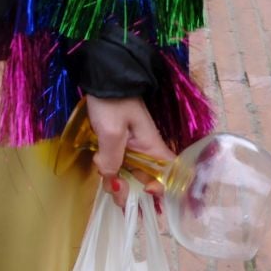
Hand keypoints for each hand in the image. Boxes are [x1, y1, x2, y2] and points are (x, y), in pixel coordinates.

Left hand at [86, 95, 175, 210]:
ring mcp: (131, 147)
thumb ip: (112, 159)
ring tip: (104, 177)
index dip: (162, 187)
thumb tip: (113, 182)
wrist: (102, 77)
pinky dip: (110, 171)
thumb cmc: (112, 101)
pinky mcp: (118, 144)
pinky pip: (118, 164)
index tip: (144, 192)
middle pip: (146, 179)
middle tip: (116, 193)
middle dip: (133, 192)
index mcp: (151, 146)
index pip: (169, 172)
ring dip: (117, 182)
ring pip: (130, 174)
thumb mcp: (111, 131)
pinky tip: (100, 168)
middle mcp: (145, 150)